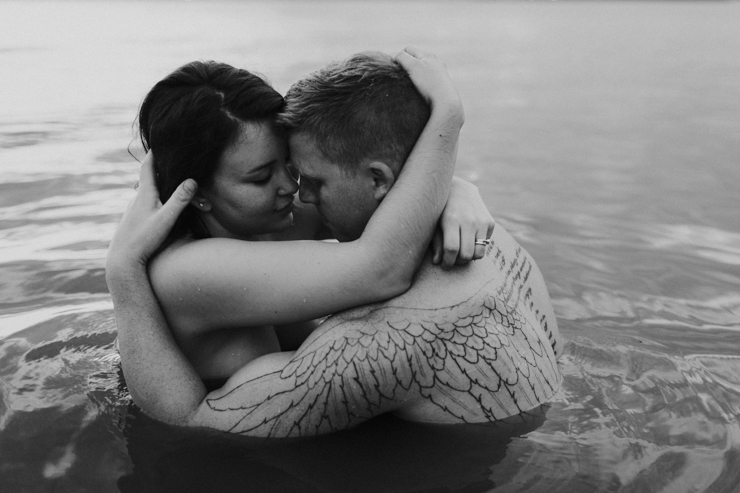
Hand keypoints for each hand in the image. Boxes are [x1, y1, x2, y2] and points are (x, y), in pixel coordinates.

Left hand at [106, 152, 195, 272]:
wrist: (122, 260)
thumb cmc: (144, 239)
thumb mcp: (166, 219)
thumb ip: (180, 199)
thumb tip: (192, 179)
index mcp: (144, 194)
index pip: (148, 167)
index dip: (154, 153)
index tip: (159, 141)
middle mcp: (136, 199)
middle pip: (147, 179)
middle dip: (158, 169)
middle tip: (168, 160)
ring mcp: (132, 211)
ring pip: (146, 193)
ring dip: (156, 187)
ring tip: (167, 183)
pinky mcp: (132, 222)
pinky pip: (143, 205)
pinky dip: (152, 200)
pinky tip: (157, 208)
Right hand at [395, 46, 463, 122]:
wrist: (445, 103)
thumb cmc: (429, 83)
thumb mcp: (413, 66)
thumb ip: (401, 57)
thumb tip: (393, 55)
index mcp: (428, 55)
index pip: (407, 49)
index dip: (397, 56)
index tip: (393, 68)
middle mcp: (434, 62)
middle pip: (414, 59)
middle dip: (404, 65)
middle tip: (399, 76)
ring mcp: (438, 74)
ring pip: (419, 70)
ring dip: (411, 75)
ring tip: (407, 84)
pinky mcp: (438, 86)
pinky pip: (424, 80)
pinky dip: (418, 83)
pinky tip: (417, 90)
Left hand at [432, 177, 494, 268]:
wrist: (459, 188)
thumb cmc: (441, 209)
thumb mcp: (434, 223)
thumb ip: (437, 242)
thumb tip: (438, 262)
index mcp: (451, 220)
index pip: (452, 249)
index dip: (448, 262)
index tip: (444, 265)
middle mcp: (469, 220)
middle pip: (466, 254)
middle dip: (458, 262)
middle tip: (453, 260)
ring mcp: (481, 221)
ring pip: (479, 253)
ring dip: (470, 257)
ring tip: (461, 253)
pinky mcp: (490, 221)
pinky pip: (486, 244)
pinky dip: (477, 246)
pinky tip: (469, 239)